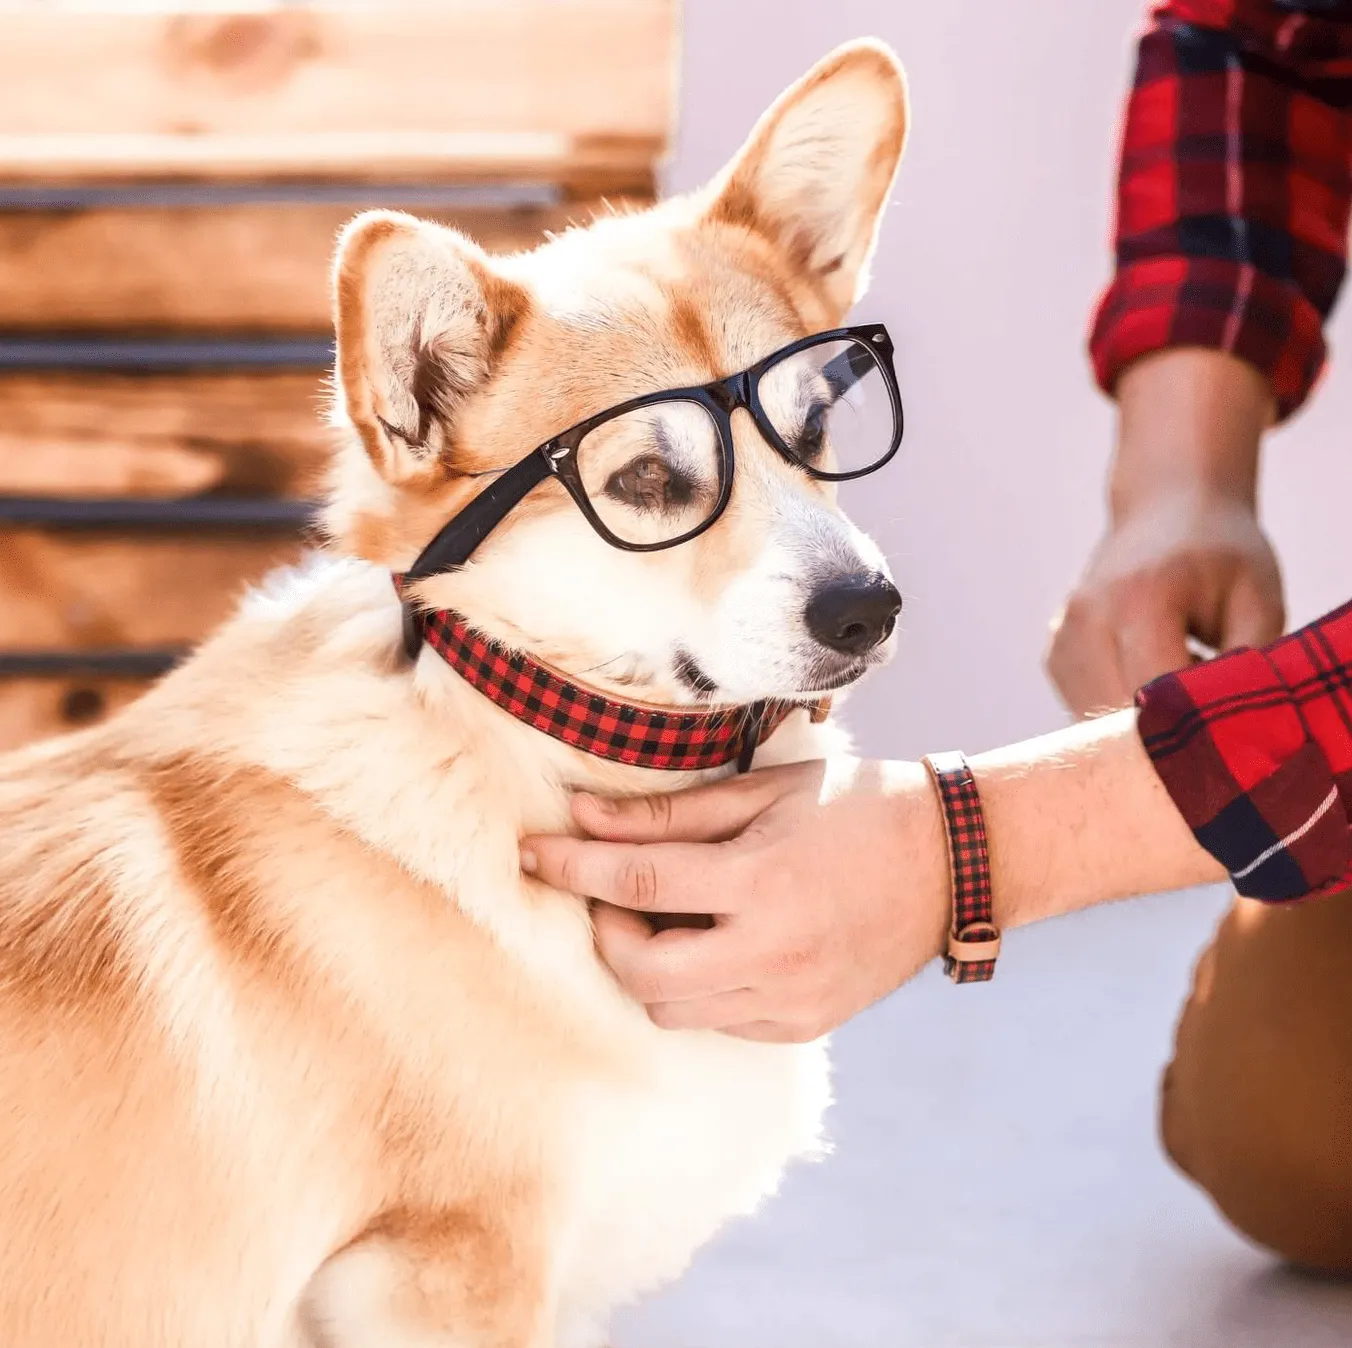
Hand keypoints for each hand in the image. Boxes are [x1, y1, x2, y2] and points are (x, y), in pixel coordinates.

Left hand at [520, 759, 950, 1042]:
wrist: (953, 861)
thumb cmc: (856, 806)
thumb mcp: (764, 793)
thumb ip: (670, 813)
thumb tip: (585, 818)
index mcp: (762, 883)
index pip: (636, 884)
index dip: (570, 868)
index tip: (528, 853)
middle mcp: (773, 953)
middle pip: (641, 972)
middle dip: (607, 935)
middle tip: (615, 896)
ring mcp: (790, 999)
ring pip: (673, 1009)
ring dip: (648, 965)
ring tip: (670, 918)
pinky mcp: (804, 1025)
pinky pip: (718, 1021)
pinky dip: (696, 987)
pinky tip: (716, 943)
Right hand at [1048, 348, 1283, 715]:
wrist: (1168, 506)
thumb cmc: (1223, 554)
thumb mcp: (1259, 602)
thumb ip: (1247, 670)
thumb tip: (1232, 739)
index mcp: (1139, 599)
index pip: (1154, 697)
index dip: (1189, 735)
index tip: (1223, 750)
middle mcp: (1086, 619)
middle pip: (1116, 719)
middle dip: (1161, 745)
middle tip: (1206, 741)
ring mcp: (1062, 638)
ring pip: (1093, 726)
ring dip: (1136, 732)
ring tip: (1179, 697)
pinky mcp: (1055, 656)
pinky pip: (1084, 712)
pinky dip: (1118, 717)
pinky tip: (1152, 687)